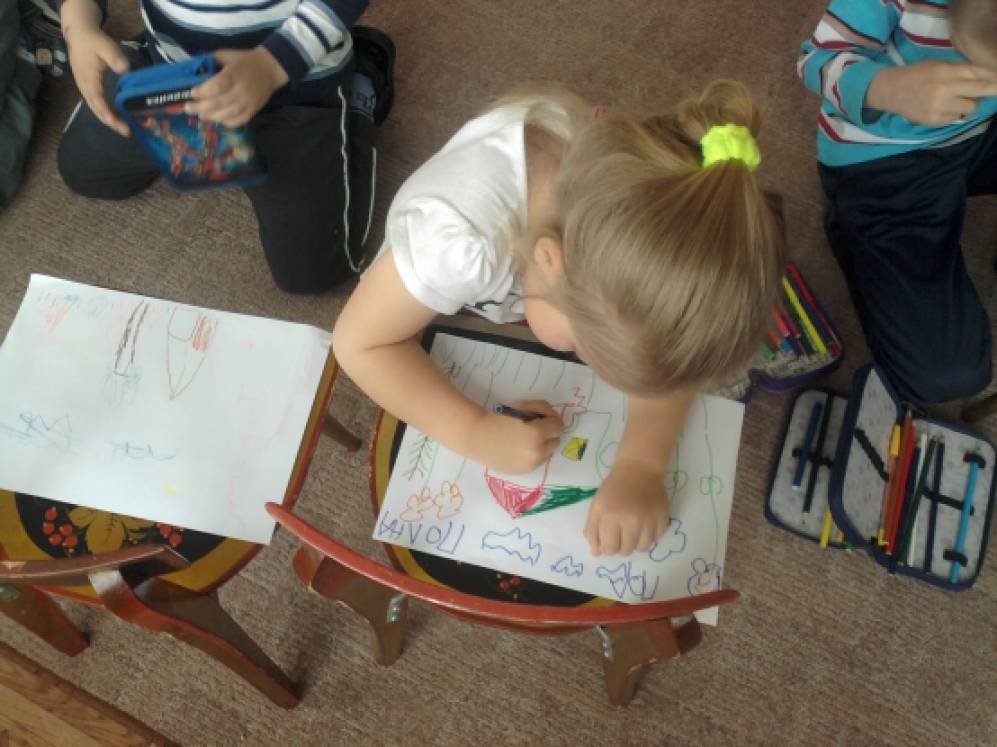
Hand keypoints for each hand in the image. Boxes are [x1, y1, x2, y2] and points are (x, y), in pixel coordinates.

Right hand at [63, 25, 130, 135]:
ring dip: (110, 120)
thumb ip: (115, 57)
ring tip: (125, 129)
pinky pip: (97, 104)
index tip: (117, 124)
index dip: (107, 114)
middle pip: (98, 109)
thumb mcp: (105, 46)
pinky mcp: (88, 88)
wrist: (78, 35)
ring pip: (97, 109)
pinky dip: (106, 113)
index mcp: (89, 80)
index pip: (98, 101)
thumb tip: (125, 68)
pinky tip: (117, 117)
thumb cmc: (93, 41)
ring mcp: (85, 89)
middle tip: (127, 132)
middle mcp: (85, 88)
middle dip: (112, 122)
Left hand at [187, 47, 288, 125]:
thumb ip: (209, 61)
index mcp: (235, 73)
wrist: (269, 70)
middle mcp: (242, 90)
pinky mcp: (253, 111)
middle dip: (201, 107)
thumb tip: (190, 70)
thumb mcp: (226, 55)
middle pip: (220, 103)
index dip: (204, 91)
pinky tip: (217, 118)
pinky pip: (238, 121)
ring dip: (211, 116)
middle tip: (188, 108)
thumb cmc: (244, 61)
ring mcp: (249, 102)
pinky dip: (226, 122)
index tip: (192, 92)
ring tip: (200, 115)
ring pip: (227, 114)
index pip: (218, 86)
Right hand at [467, 400, 563, 473]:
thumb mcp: (521, 408)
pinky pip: (537, 461)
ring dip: (543, 444)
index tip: (541, 415)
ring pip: (548, 452)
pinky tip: (521, 447)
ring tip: (528, 437)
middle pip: (556, 440)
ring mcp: (530, 464)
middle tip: (535, 425)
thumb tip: (552, 419)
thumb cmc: (496, 418)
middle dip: (548, 432)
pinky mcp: (523, 471)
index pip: (558, 426)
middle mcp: (537, 452)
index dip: (550, 418)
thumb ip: (540, 411)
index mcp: (536, 434)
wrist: (476, 437)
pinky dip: (533, 454)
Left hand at [584, 458, 669, 555]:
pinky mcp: (663, 518)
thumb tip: (596, 553)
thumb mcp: (597, 506)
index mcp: (611, 518)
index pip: (609, 549)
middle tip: (621, 531)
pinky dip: (650, 534)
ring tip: (633, 528)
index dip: (607, 546)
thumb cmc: (614, 488)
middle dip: (621, 545)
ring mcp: (649, 520)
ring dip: (636, 542)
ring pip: (643, 547)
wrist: (639, 470)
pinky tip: (645, 522)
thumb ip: (592, 530)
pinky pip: (657, 538)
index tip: (609, 537)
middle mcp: (632, 522)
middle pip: (626, 551)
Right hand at [866, 61, 996, 125]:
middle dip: (994, 89)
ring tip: (957, 100)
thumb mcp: (938, 65)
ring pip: (971, 107)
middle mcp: (945, 88)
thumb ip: (960, 70)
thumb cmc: (917, 74)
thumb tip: (988, 77)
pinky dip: (954, 113)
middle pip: (981, 90)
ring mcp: (939, 106)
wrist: (890, 90)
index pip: (979, 72)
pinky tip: (942, 108)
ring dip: (969, 103)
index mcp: (947, 71)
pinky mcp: (933, 120)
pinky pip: (956, 118)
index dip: (995, 76)